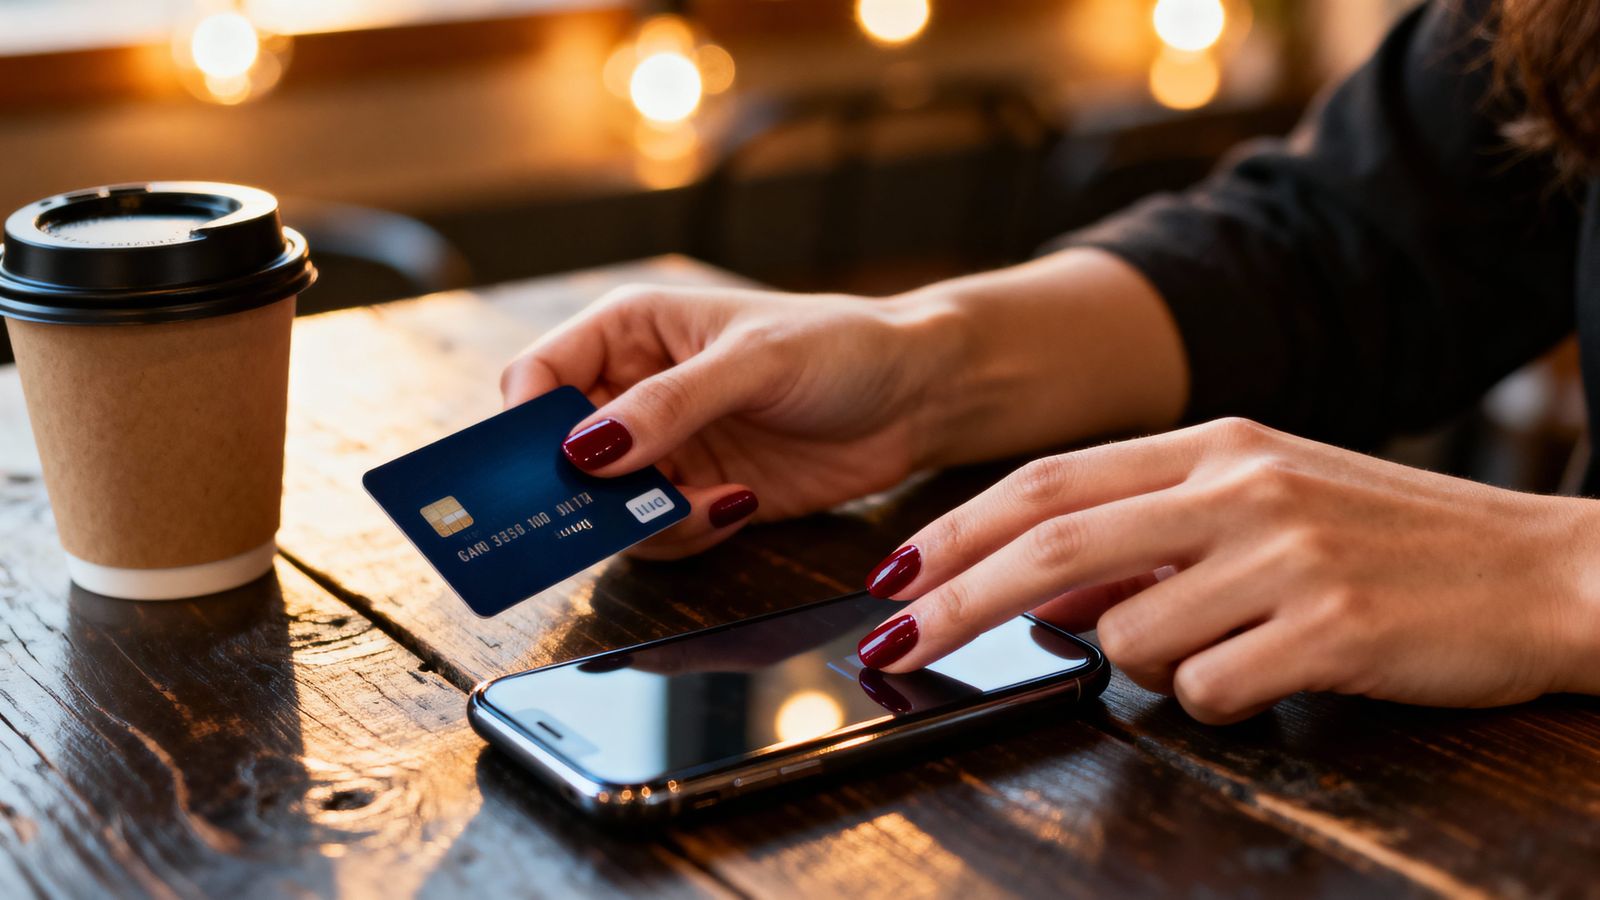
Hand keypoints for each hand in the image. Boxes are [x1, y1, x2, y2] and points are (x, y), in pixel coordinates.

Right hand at [501, 283, 960, 557]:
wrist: (918, 397)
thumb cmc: (842, 347)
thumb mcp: (754, 362)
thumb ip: (669, 404)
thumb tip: (587, 448)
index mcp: (630, 332)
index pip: (539, 378)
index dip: (528, 425)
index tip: (552, 467)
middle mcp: (637, 391)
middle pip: (561, 454)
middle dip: (581, 490)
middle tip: (613, 512)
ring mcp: (668, 449)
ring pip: (607, 506)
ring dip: (646, 520)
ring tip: (712, 500)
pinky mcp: (703, 495)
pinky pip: (660, 534)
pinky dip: (687, 533)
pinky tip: (739, 504)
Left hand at [856, 417, 1599, 722]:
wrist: (1547, 570)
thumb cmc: (1396, 541)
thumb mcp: (1267, 503)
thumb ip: (1155, 534)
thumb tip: (1046, 592)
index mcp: (1218, 444)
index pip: (1048, 483)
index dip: (956, 531)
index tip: (894, 576)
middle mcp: (1240, 486)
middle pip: (1052, 547)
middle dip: (955, 602)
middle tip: (895, 647)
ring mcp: (1285, 555)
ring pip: (1129, 637)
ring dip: (1137, 666)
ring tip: (1219, 651)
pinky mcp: (1330, 628)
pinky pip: (1210, 690)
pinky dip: (1213, 701)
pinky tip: (1268, 679)